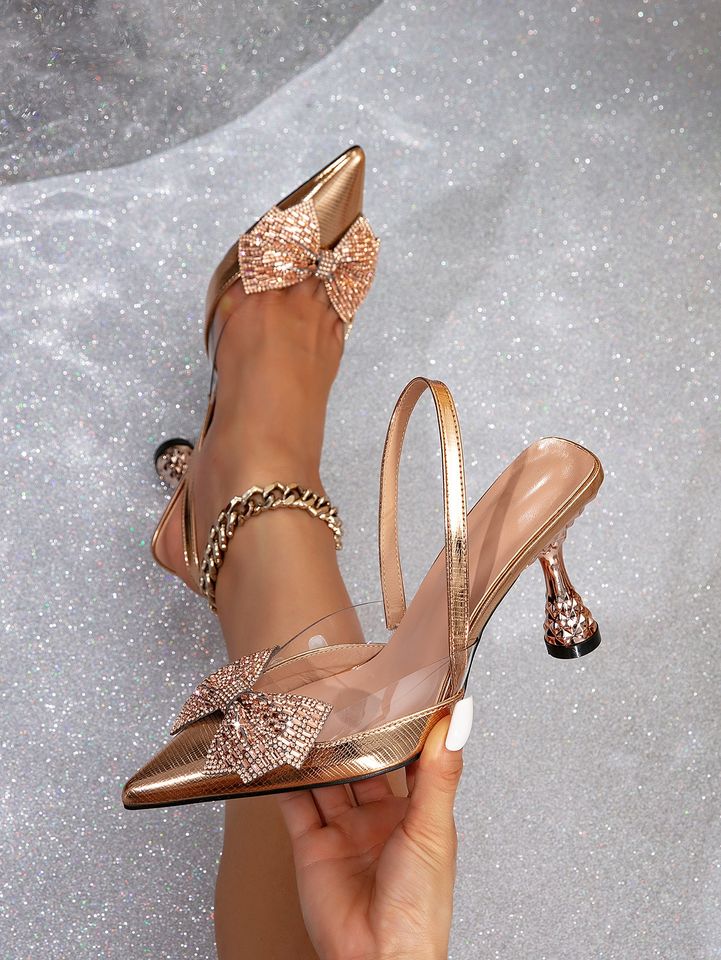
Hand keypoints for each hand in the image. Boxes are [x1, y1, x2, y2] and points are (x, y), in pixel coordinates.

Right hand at [277, 697, 472, 959]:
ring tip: (307, 716)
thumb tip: (458, 720)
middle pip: (362, 765)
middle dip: (352, 736)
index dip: (400, 728)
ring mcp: (344, 832)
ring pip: (327, 780)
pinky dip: (285, 781)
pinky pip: (296, 806)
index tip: (394, 690)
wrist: (379, 959)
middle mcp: (379, 819)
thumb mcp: (433, 829)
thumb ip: (440, 773)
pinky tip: (280, 755)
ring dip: (317, 753)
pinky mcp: (312, 847)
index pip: (408, 759)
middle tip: (341, 695)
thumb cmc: (419, 905)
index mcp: (415, 814)